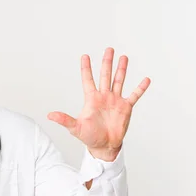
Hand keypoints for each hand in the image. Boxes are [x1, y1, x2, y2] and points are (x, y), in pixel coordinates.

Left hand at [47, 47, 150, 161]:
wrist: (104, 146)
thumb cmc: (89, 137)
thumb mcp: (75, 128)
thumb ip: (64, 120)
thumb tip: (50, 115)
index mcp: (91, 99)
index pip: (88, 80)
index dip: (86, 68)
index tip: (85, 56)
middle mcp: (104, 97)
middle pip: (105, 76)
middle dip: (107, 63)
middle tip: (109, 49)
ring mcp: (115, 101)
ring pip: (119, 81)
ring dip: (121, 69)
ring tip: (123, 57)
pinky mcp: (125, 108)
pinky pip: (134, 95)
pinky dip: (140, 88)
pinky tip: (146, 80)